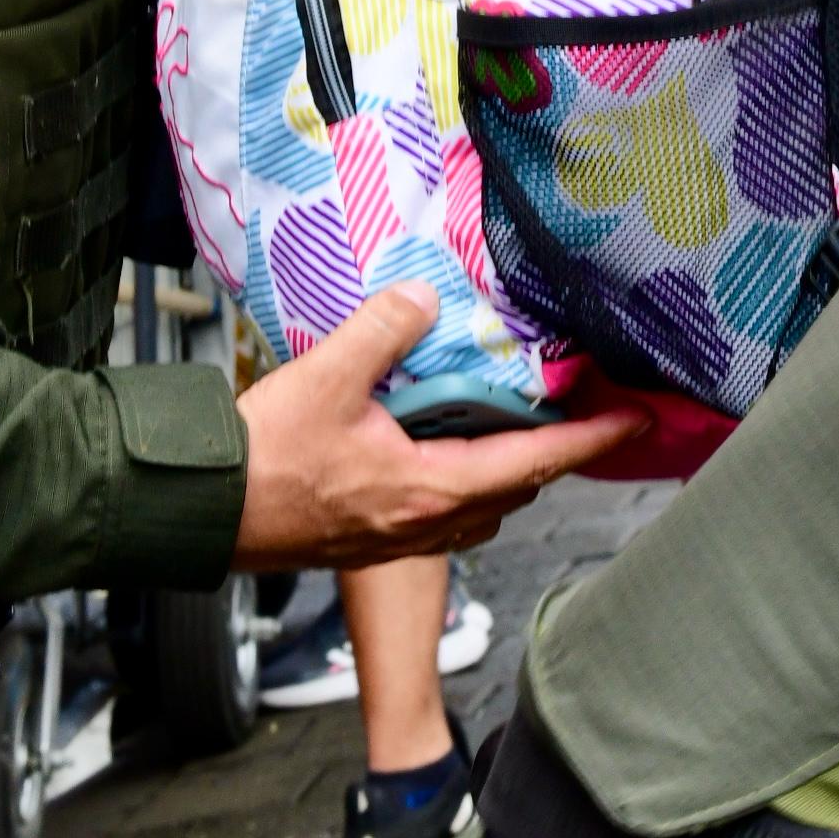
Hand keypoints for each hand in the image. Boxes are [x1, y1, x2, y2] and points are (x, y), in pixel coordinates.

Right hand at [230, 285, 637, 568]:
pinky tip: (439, 451)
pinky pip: (439, 514)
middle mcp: (423, 524)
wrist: (198, 511)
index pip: (536, 462)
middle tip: (582, 414)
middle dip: (554, 456)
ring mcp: (396, 538)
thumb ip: (383, 329)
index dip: (594, 439)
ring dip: (507, 473)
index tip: (640, 420)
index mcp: (428, 489)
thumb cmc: (259, 460)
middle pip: (515, 491)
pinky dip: (462, 482)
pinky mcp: (368, 539)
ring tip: (517, 428)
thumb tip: (424, 298)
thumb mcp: (327, 376)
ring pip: (478, 508)